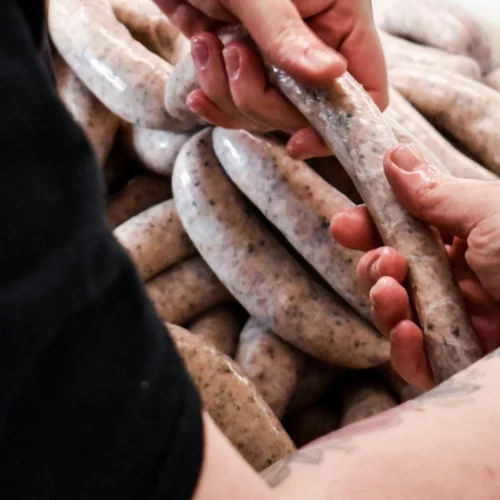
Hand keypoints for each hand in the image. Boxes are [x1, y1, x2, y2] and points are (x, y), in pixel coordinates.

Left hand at [155, 0, 386, 159]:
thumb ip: (289, 35)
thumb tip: (332, 75)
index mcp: (338, 21)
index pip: (364, 91)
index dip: (338, 126)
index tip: (299, 141)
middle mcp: (310, 46)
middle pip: (303, 113)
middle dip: (260, 99)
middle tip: (235, 53)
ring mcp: (273, 59)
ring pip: (263, 112)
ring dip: (227, 93)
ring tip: (208, 44)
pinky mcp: (238, 64)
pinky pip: (233, 106)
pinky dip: (214, 102)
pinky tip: (197, 93)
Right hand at [331, 144, 499, 389]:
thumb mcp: (493, 214)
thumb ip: (437, 193)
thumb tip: (396, 157)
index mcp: (472, 240)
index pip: (408, 231)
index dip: (374, 226)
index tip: (347, 222)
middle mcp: (463, 280)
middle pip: (396, 272)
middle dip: (374, 263)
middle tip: (380, 258)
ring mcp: (462, 324)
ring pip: (398, 314)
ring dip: (383, 300)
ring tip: (390, 289)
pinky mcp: (462, 366)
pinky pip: (418, 362)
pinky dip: (404, 348)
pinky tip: (407, 331)